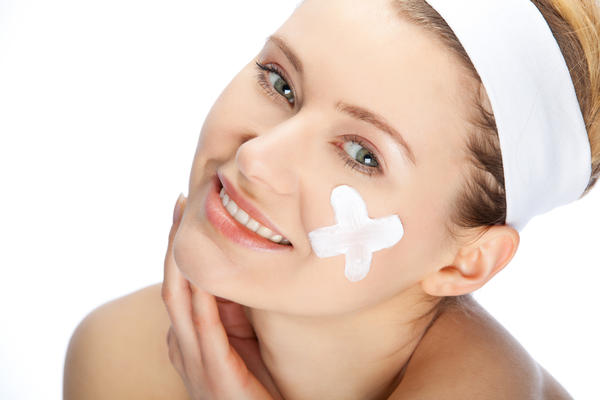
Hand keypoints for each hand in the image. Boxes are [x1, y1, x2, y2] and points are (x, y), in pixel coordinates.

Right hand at [161, 193, 283, 399]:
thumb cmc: (252, 382)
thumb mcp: (240, 337)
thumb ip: (231, 309)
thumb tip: (236, 267)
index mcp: (186, 335)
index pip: (178, 281)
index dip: (178, 245)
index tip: (184, 208)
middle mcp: (182, 344)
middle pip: (173, 283)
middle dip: (175, 242)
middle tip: (181, 203)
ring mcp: (193, 360)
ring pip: (180, 300)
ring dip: (182, 260)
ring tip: (187, 225)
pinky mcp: (214, 375)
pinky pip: (204, 329)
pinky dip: (201, 299)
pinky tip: (204, 274)